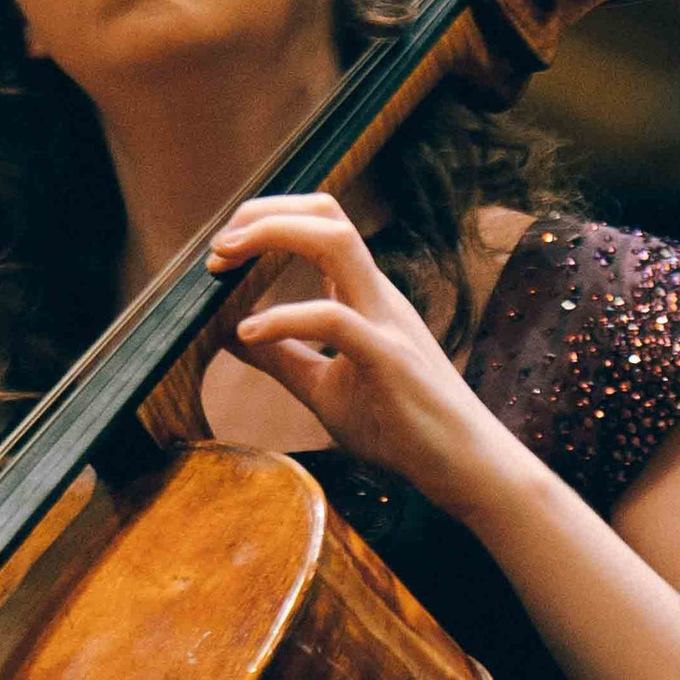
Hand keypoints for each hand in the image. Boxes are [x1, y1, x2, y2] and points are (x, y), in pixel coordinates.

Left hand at [210, 194, 519, 522]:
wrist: (462, 466)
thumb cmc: (400, 427)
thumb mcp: (325, 388)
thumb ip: (282, 358)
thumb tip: (230, 334)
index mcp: (364, 296)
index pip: (319, 225)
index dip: (267, 222)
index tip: (222, 253)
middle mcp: (376, 295)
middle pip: (326, 214)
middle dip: (265, 213)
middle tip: (217, 246)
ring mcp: (386, 322)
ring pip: (336, 241)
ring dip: (274, 235)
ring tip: (227, 260)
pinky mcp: (390, 358)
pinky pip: (335, 320)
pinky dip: (285, 317)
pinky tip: (248, 332)